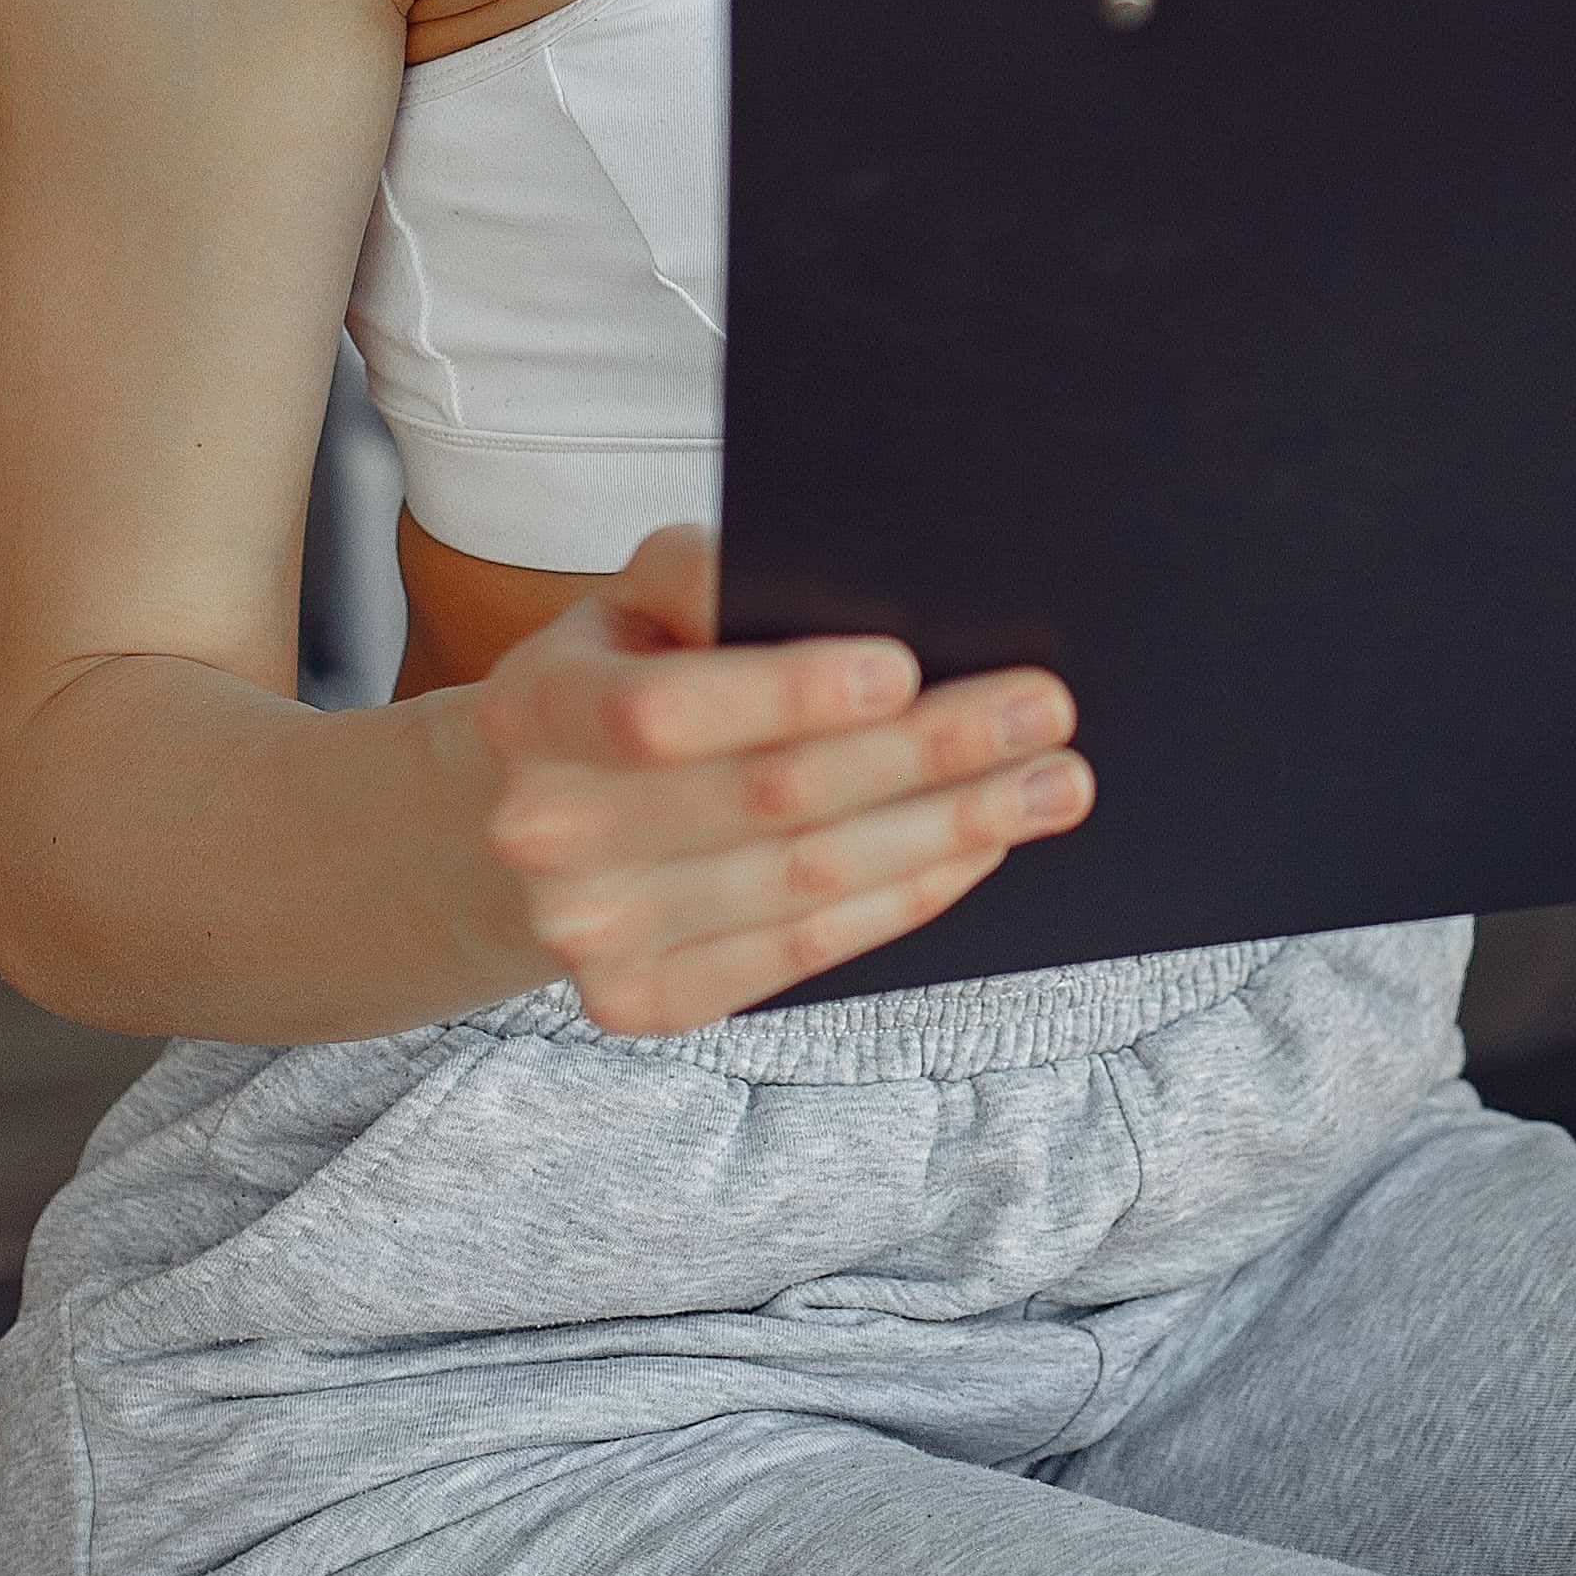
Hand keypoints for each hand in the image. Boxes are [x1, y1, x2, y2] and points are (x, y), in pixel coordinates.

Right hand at [463, 528, 1088, 1031]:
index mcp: (535, 708)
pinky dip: (903, 898)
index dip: (790, 693)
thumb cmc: (615, 679)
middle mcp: (549, 832)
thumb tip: (843, 580)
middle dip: (928, 754)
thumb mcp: (629, 602)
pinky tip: (975, 851)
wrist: (525, 818)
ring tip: (1050, 787)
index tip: (909, 667)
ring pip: (806, 883)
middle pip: (770, 799)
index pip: (666, 710)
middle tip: (1047, 718)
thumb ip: (705, 575)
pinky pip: (802, 952)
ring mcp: (590, 933)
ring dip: (947, 831)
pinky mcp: (643, 1000)